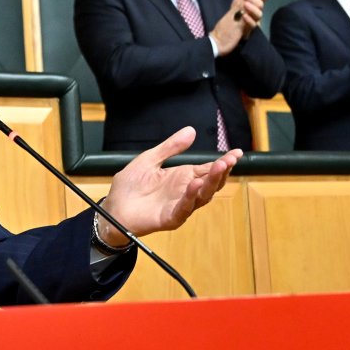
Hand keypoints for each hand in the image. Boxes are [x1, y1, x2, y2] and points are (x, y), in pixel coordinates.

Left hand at [96, 127, 240, 246]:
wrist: (113, 207)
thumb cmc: (130, 186)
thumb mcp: (150, 159)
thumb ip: (170, 147)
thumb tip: (191, 131)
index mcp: (183, 177)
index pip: (208, 169)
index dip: (224, 162)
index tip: (237, 152)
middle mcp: (185, 192)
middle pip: (211, 183)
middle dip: (222, 171)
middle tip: (230, 159)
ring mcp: (179, 205)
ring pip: (202, 196)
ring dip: (211, 183)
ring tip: (219, 167)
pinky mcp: (169, 218)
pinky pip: (184, 209)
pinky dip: (190, 198)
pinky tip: (195, 185)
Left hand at [208, 0, 266, 54]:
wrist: (221, 37)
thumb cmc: (230, 19)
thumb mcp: (237, 0)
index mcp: (252, 5)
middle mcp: (253, 13)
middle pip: (261, 4)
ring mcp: (251, 22)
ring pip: (259, 14)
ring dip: (252, 8)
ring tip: (244, 6)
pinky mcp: (247, 31)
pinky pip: (253, 25)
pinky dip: (249, 20)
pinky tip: (243, 16)